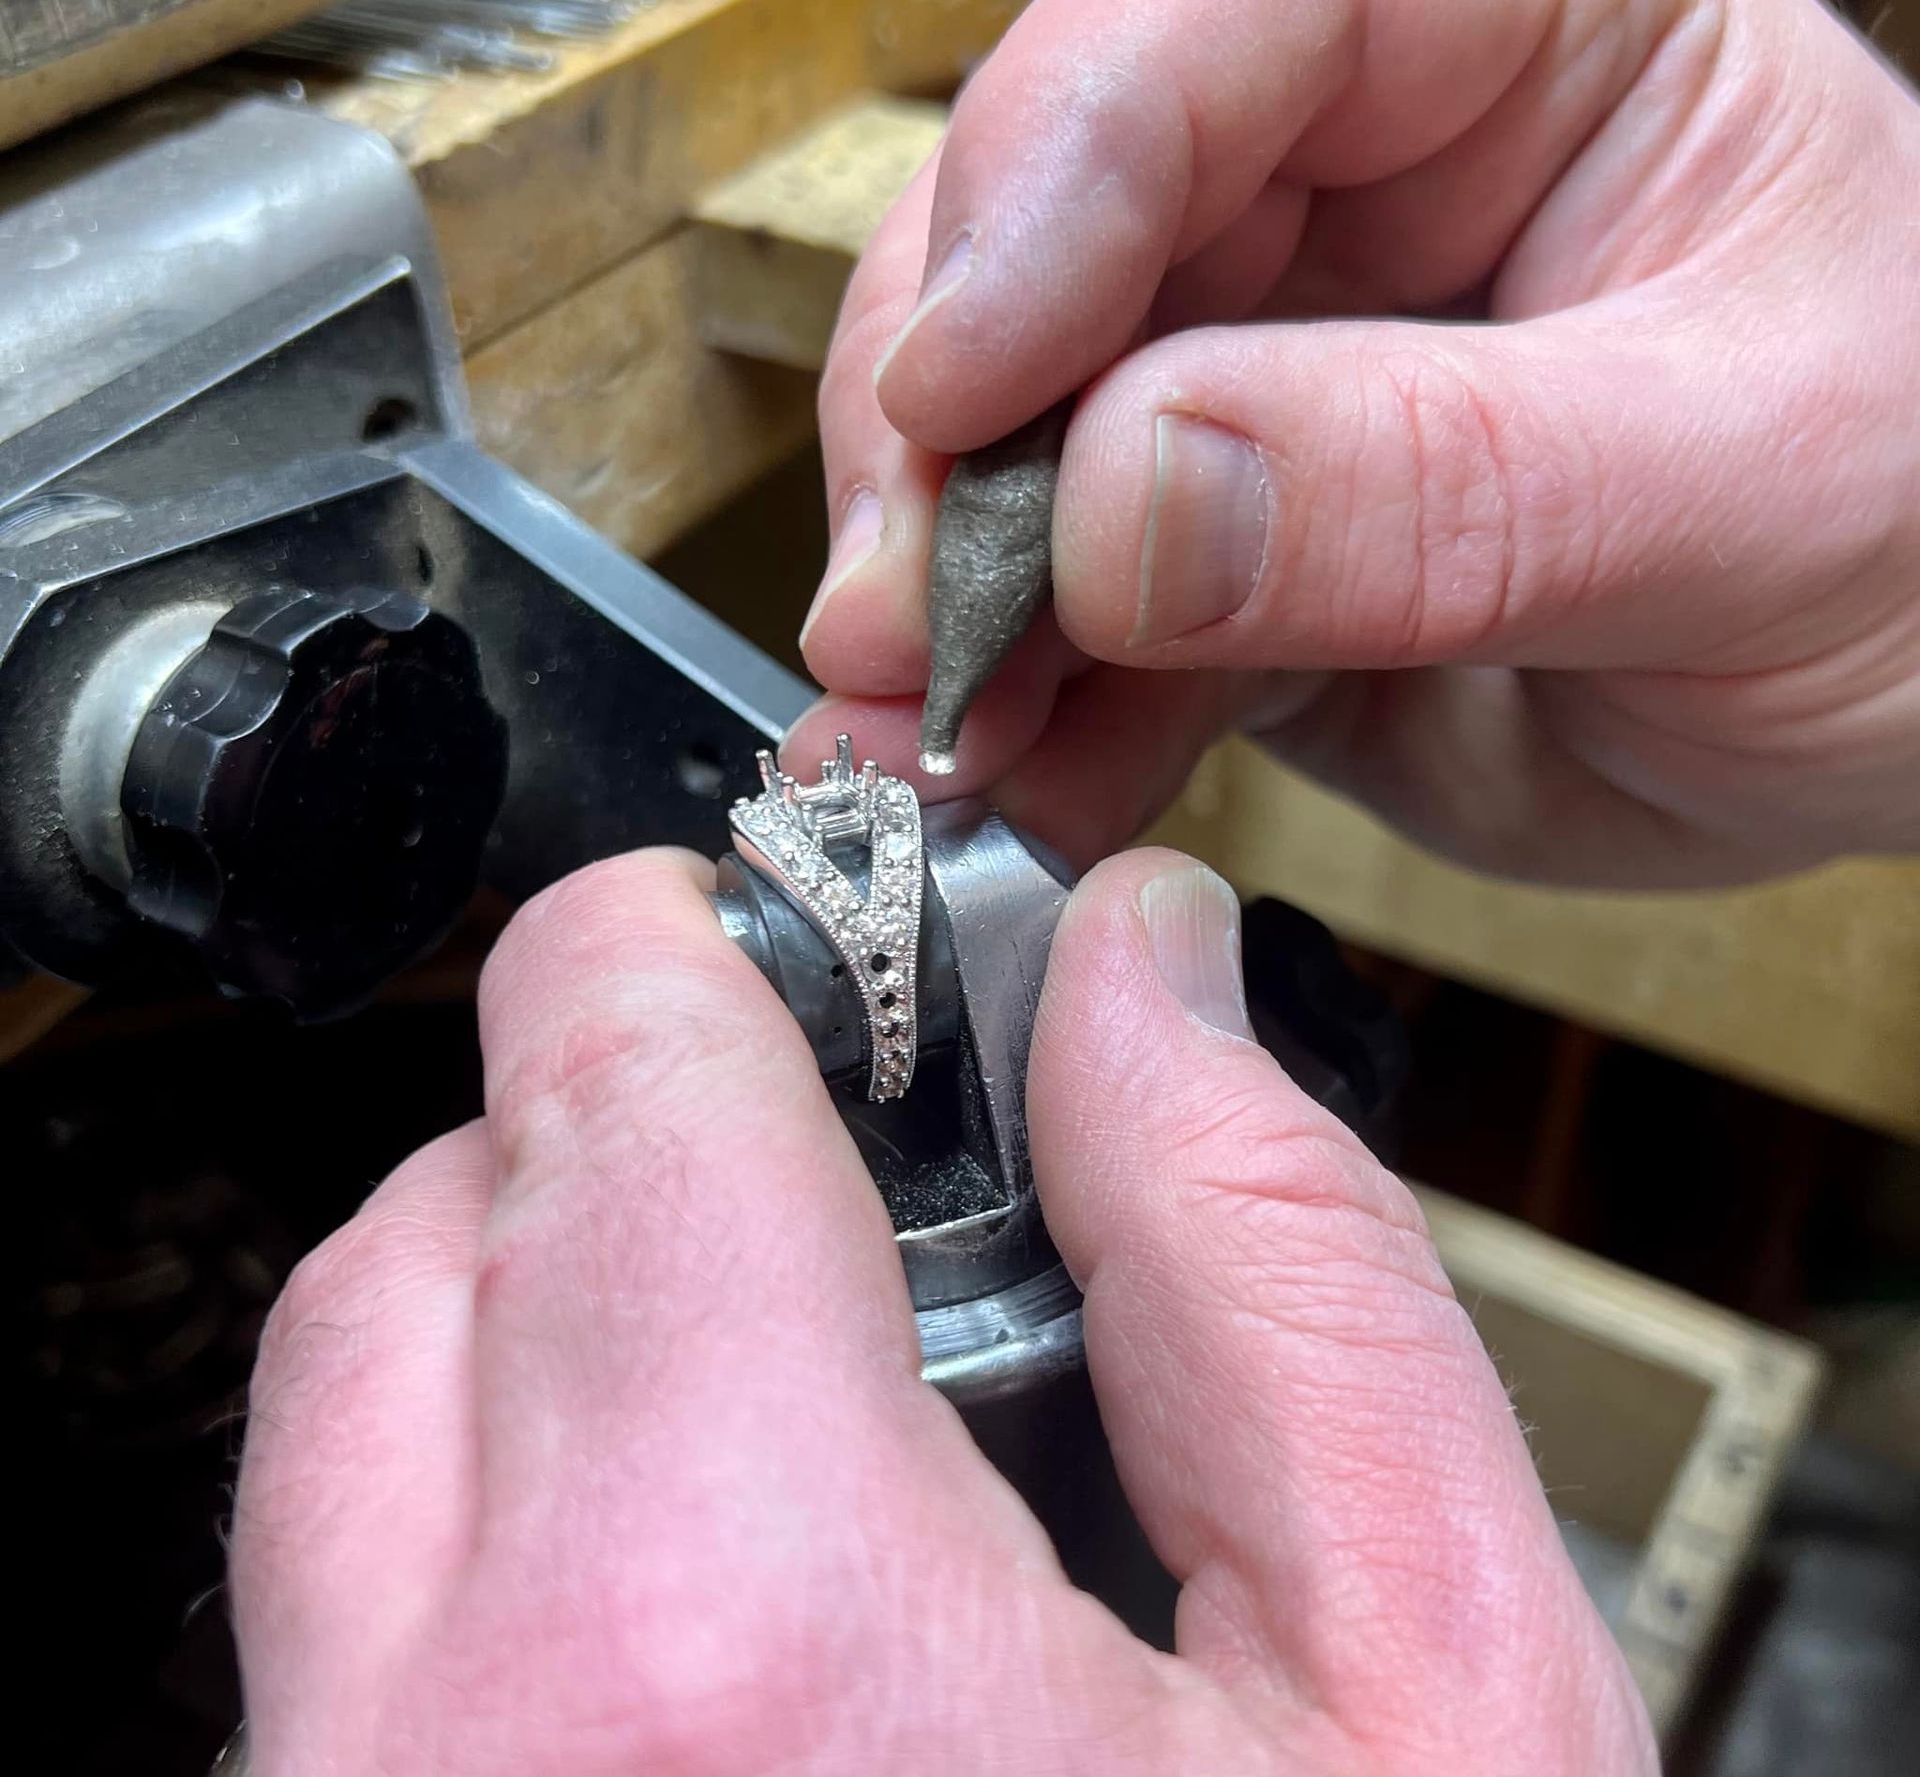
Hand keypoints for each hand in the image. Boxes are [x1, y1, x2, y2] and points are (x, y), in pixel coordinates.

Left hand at [231, 848, 1649, 1772]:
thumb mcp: (1436, 1704)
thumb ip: (1278, 1264)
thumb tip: (1148, 982)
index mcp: (728, 1656)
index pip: (600, 1094)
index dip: (681, 950)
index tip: (749, 925)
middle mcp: (439, 1773)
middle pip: (420, 1242)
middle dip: (609, 1134)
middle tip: (814, 1161)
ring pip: (350, 1435)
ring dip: (549, 1327)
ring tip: (793, 1391)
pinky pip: (344, 1626)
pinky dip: (504, 1527)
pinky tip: (719, 1601)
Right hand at [793, 0, 1919, 883]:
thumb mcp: (1746, 489)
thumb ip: (1440, 486)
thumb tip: (1114, 504)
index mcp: (1518, 6)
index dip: (1056, 170)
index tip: (963, 388)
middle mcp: (1348, 157)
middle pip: (1045, 223)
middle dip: (946, 437)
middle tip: (894, 630)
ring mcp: (1261, 354)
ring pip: (1010, 433)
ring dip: (942, 602)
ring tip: (921, 750)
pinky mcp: (1223, 537)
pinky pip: (1071, 612)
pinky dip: (1025, 713)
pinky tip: (1010, 797)